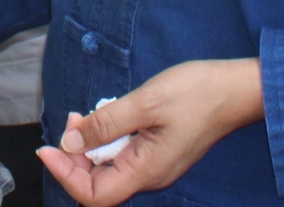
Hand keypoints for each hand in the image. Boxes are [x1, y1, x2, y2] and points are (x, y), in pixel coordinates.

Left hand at [35, 59, 262, 206]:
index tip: (47, 149)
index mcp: (147, 171)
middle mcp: (149, 175)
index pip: (96, 196)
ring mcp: (155, 164)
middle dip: (75, 158)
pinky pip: (124, 154)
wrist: (235, 89)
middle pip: (99, 184)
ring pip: (109, 168)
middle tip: (69, 122)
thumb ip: (106, 124)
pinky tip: (104, 116)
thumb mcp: (145, 102)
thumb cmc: (196, 93)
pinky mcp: (158, 151)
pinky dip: (106, 139)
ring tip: (82, 117)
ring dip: (89, 146)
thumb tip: (70, 143)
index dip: (66, 177)